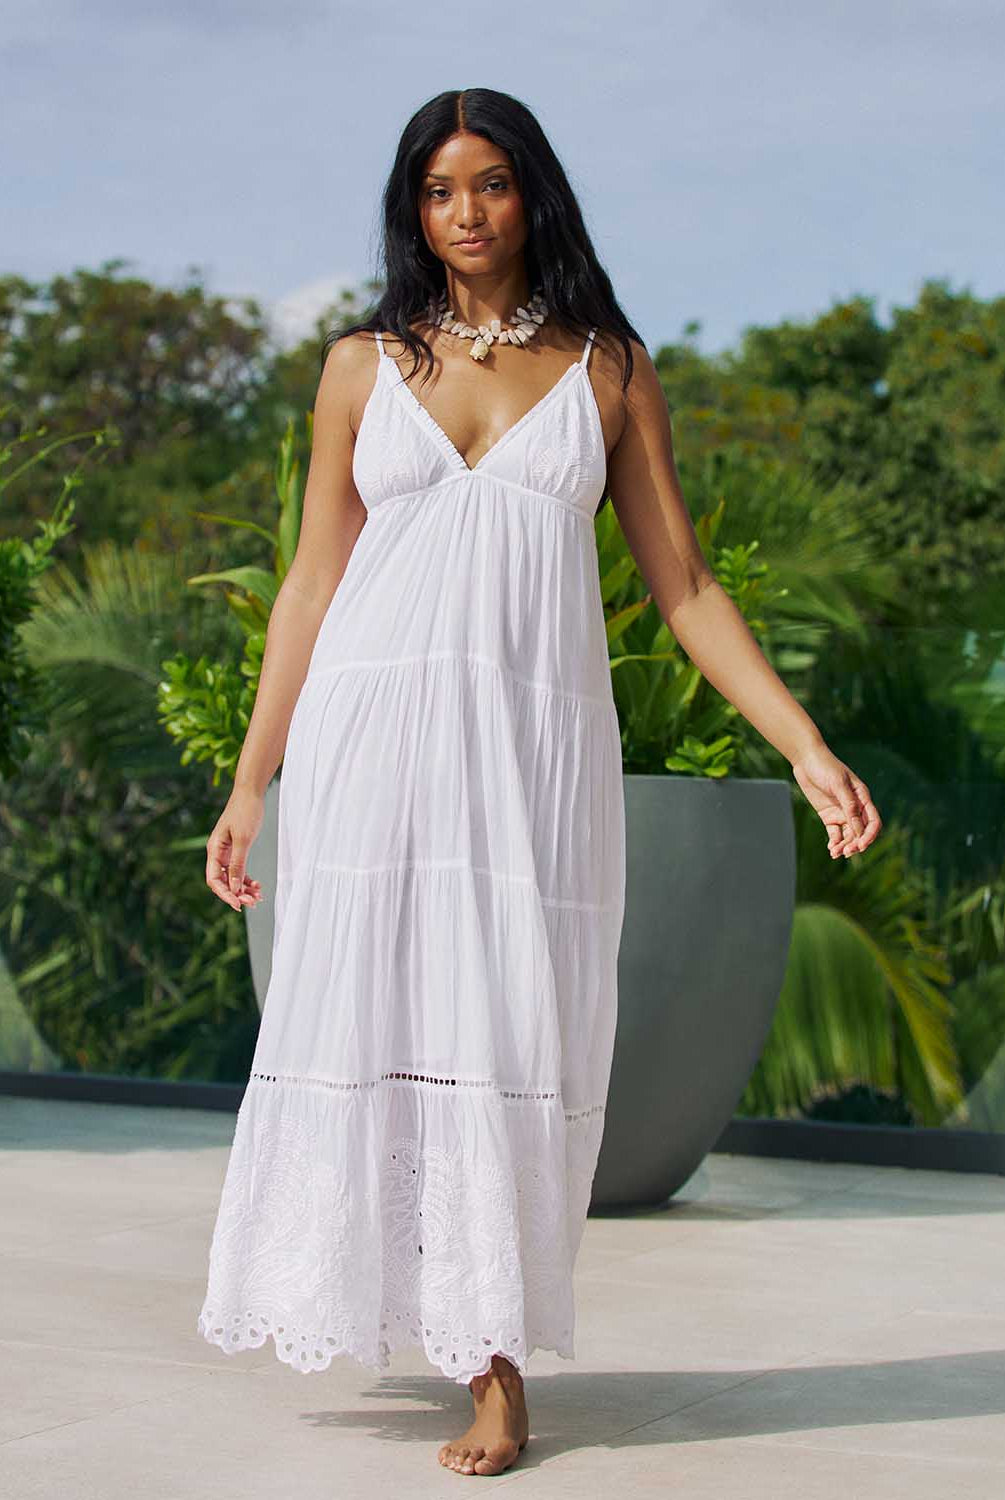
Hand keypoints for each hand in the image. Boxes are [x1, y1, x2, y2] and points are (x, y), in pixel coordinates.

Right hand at [206, 787, 266, 909]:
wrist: (251, 792)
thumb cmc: (245, 812)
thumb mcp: (243, 840)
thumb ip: (237, 864)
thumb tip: (234, 887)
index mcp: (214, 850)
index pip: (214, 880)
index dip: (225, 894)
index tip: (239, 904)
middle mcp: (217, 853)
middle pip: (222, 881)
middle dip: (237, 894)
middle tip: (254, 902)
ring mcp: (226, 851)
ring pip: (232, 877)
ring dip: (243, 889)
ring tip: (258, 896)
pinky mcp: (236, 849)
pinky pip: (238, 870)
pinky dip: (247, 879)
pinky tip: (257, 886)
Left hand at [790, 741, 881, 857]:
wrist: (806, 759)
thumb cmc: (825, 767)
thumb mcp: (839, 785)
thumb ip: (849, 806)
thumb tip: (859, 828)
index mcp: (862, 798)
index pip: (873, 822)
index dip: (870, 835)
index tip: (861, 845)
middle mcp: (854, 807)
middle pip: (860, 832)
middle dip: (855, 844)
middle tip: (845, 852)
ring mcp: (841, 812)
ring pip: (848, 835)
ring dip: (844, 845)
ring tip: (835, 852)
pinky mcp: (828, 815)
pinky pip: (835, 833)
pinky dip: (834, 842)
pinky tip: (831, 848)